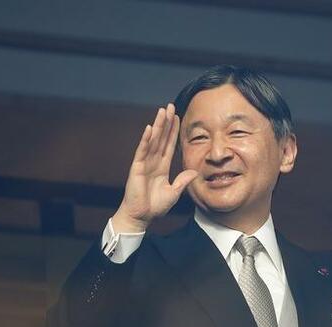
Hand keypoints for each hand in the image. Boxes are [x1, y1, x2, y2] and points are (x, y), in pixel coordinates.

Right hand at [112, 103, 198, 232]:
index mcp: (162, 167)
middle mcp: (153, 162)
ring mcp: (144, 163)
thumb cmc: (155, 206)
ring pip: (153, 140)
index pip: (169, 145)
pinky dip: (146, 139)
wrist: (141, 216)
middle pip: (161, 138)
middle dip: (166, 122)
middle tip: (170, 106)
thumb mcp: (174, 192)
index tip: (178, 117)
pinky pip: (142, 151)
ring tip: (162, 111)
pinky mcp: (137, 168)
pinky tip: (150, 128)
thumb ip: (183, 181)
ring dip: (158, 125)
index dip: (173, 132)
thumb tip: (195, 172)